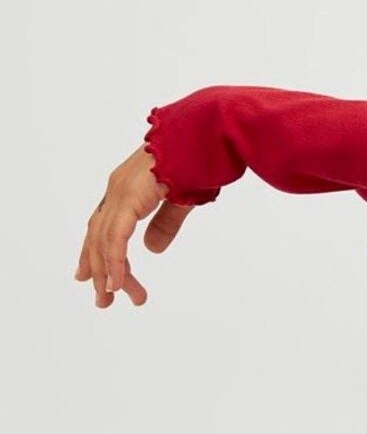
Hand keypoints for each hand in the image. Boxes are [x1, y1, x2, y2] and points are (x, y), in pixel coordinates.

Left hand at [74, 144, 192, 307]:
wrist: (210, 132)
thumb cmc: (201, 160)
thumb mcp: (181, 201)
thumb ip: (164, 224)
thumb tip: (151, 250)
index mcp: (127, 187)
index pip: (103, 225)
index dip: (95, 253)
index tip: (90, 278)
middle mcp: (117, 188)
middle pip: (99, 236)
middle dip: (100, 270)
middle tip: (104, 301)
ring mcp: (121, 190)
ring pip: (104, 240)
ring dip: (108, 273)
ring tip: (112, 299)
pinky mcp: (130, 196)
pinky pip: (116, 237)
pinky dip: (114, 262)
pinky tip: (116, 283)